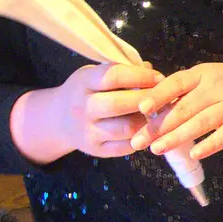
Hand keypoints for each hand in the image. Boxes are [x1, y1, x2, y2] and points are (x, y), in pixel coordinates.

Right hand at [11, 63, 162, 162]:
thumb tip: (152, 71)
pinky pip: (126, 147)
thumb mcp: (95, 75)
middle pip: (120, 104)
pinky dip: (141, 138)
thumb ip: (122, 72)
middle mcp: (82, 108)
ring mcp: (87, 131)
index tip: (159, 77)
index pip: (114, 76)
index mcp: (83, 82)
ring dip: (147, 121)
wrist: (58, 119)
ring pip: (127, 128)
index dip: (141, 76)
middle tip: (164, 96)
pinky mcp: (95, 150)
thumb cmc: (86, 91)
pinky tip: (146, 129)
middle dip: (147, 99)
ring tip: (156, 114)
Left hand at [132, 57, 222, 160]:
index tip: (141, 108)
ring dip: (178, 137)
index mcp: (202, 74)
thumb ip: (183, 91)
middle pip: (185, 107)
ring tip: (157, 148)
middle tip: (139, 141)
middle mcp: (216, 87)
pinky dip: (210, 144)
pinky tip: (195, 153)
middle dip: (160, 126)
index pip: (176, 83)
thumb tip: (150, 109)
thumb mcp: (206, 77)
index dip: (158, 95)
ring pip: (202, 122)